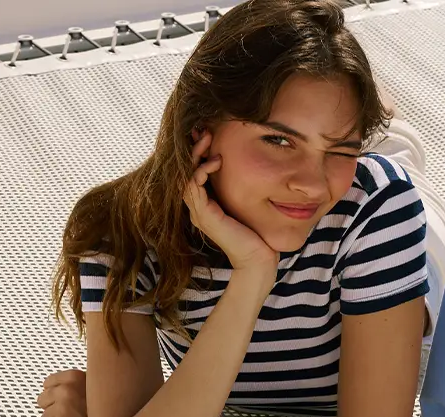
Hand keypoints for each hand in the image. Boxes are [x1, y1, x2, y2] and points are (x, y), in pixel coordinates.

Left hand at [37, 369, 92, 416]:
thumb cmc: (111, 409)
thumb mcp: (96, 386)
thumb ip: (78, 383)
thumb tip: (61, 386)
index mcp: (73, 377)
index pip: (47, 383)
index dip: (55, 393)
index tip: (65, 400)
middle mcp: (65, 390)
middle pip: (42, 400)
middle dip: (53, 407)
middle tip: (70, 413)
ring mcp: (62, 408)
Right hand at [184, 130, 277, 275]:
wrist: (258, 258)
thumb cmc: (255, 232)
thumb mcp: (244, 202)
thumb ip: (238, 187)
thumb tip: (245, 165)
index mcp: (205, 204)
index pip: (193, 172)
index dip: (197, 152)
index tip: (207, 134)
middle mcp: (198, 207)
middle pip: (186, 171)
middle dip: (194, 148)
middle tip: (204, 130)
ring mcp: (198, 212)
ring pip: (187, 176)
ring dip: (196, 155)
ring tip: (207, 139)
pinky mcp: (204, 216)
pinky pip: (193, 187)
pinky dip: (201, 171)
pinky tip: (215, 161)